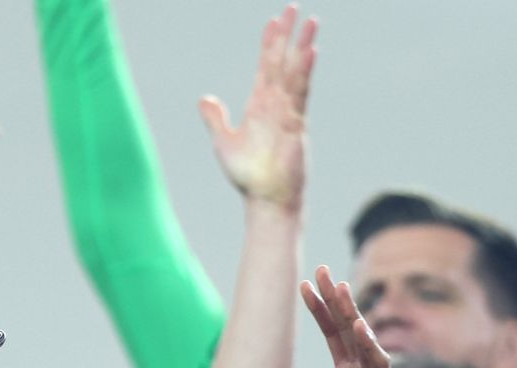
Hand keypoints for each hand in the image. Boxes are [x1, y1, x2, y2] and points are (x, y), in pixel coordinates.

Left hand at [200, 6, 316, 211]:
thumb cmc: (247, 175)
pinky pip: (301, 93)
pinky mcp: (296, 123)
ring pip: (295, 72)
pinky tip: (310, 52)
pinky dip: (305, 72)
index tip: (274, 20)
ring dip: (302, 46)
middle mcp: (276, 103)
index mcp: (260, 105)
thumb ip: (215, 119)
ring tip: (311, 22)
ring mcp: (288, 111)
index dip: (269, 43)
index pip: (265, 66)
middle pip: (283, 61)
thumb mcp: (223, 142)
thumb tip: (204, 97)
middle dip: (289, 34)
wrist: (265, 199)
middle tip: (295, 7)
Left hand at [283, 266, 432, 367]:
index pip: (333, 338)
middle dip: (332, 300)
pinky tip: (356, 324)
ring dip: (348, 312)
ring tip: (335, 284)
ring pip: (362, 340)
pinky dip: (367, 344)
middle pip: (346, 330)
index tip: (305, 288)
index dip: (320, 313)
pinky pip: (379, 365)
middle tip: (319, 270)